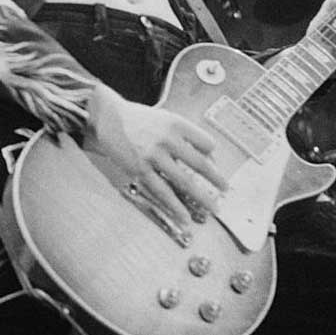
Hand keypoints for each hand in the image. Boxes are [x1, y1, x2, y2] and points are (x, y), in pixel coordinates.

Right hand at [84, 84, 226, 226]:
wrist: (109, 117)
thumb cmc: (139, 119)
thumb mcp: (166, 119)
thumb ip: (185, 135)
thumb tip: (207, 157)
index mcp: (177, 124)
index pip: (207, 143)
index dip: (213, 156)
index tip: (215, 166)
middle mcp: (167, 139)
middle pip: (200, 163)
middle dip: (216, 179)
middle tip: (226, 190)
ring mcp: (153, 155)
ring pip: (184, 181)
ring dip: (202, 197)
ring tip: (213, 208)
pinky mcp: (140, 169)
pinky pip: (162, 191)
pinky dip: (175, 206)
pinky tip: (185, 217)